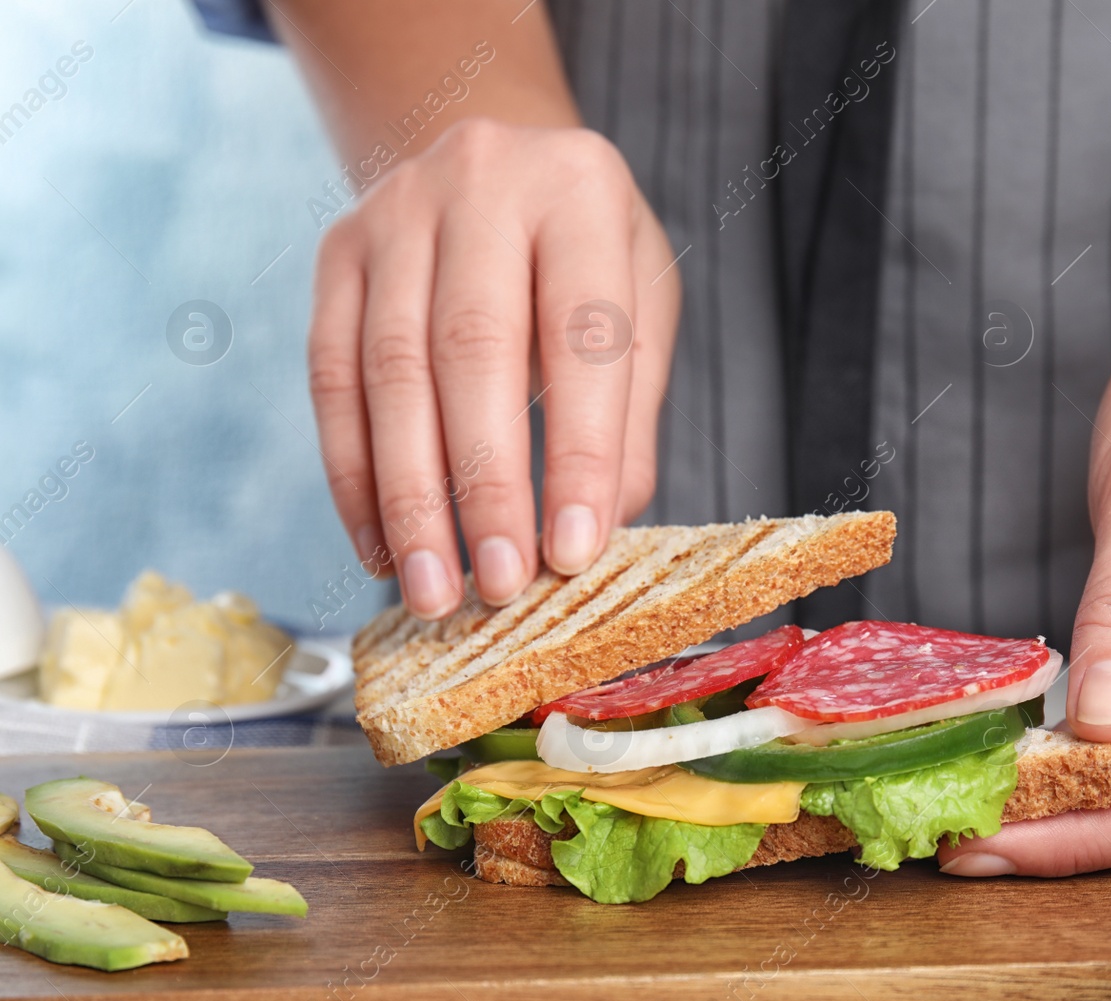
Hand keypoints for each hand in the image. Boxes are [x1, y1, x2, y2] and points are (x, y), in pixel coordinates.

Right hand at [307, 118, 679, 618]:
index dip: (579, 451)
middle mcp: (480, 182)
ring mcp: (394, 212)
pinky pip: (332, 379)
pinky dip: (354, 475)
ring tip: (432, 589)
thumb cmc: (584, 253)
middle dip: (484, 484)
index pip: (583, 335)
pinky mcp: (336, 254)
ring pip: (389, 370)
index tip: (575, 553)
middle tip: (498, 585)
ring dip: (409, 496)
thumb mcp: (640, 304)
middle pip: (472, 350)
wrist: (496, 163)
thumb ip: (628, 412)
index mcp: (580, 190)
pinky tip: (381, 545)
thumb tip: (597, 531)